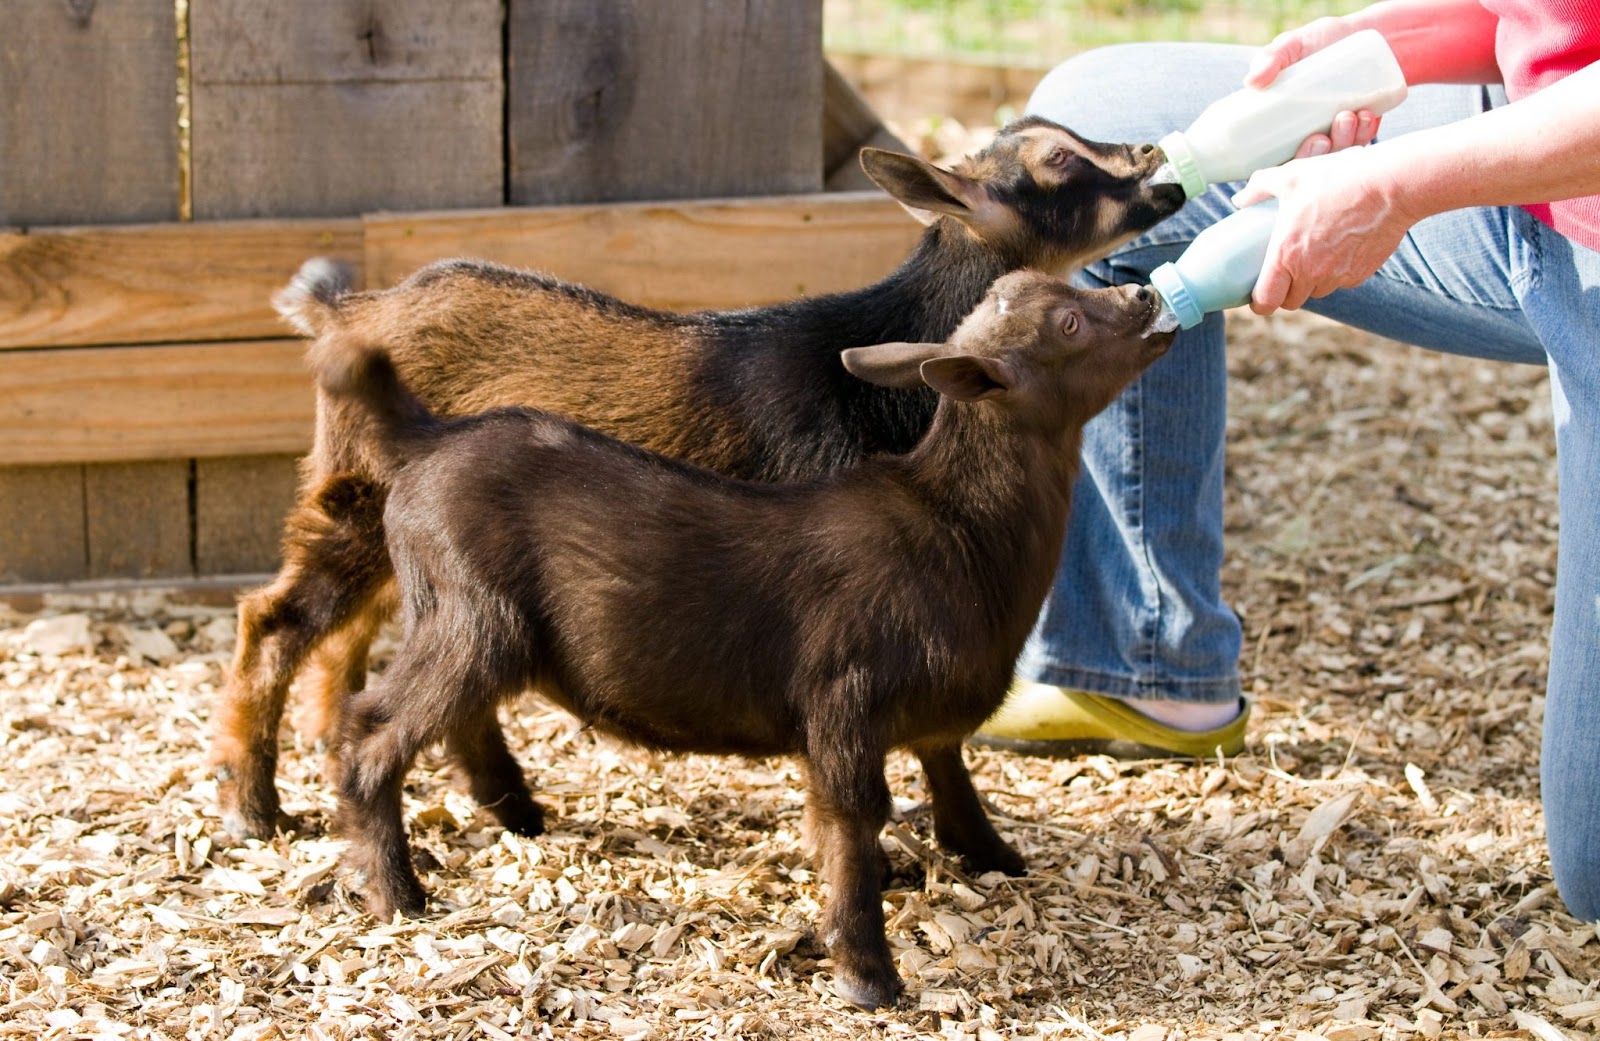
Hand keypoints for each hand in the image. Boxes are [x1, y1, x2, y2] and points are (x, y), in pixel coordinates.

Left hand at [1232, 149, 1416, 313]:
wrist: (1390, 185)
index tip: (1258, 297)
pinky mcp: (1361, 273)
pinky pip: (1342, 282)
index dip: (1259, 303)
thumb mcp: (1291, 176)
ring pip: (1317, 292)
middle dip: (1285, 292)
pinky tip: (1339, 249)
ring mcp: (1338, 276)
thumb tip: (1240, 199)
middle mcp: (1311, 273)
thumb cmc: (1338, 179)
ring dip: (1311, 282)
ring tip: (1312, 257)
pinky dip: (1337, 273)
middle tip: (1284, 273)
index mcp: (1287, 255)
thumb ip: (1260, 187)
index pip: (1266, 301)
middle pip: (1291, 301)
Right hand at [1248, 16, 1383, 159]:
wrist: (1360, 32)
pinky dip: (1365, 134)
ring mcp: (1333, 134)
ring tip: (1353, 116)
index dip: (1289, 166)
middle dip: (1319, 156)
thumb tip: (1251, 82)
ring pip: (1336, 155)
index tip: (1308, 145)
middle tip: (1324, 137)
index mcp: (1280, 127)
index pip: (1278, 160)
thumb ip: (1270, 58)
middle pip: (1308, 163)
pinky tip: (1368, 119)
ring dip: (1345, 143)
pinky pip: (1359, 143)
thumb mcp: (1291, 46)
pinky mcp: (1357, 130)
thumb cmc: (1319, 40)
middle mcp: (1305, 135)